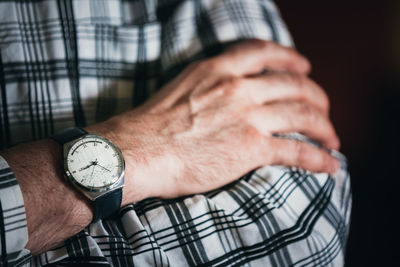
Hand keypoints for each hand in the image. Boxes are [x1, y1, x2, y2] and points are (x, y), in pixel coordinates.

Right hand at [88, 39, 339, 203]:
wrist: (138, 151)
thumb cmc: (151, 125)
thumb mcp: (181, 87)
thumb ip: (208, 83)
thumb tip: (221, 91)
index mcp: (218, 70)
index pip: (264, 52)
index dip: (290, 57)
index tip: (303, 65)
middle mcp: (238, 88)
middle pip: (294, 84)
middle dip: (316, 95)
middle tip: (322, 108)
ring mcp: (247, 117)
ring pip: (303, 114)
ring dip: (324, 126)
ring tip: (331, 137)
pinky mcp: (250, 148)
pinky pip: (297, 151)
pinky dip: (319, 158)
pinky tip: (330, 163)